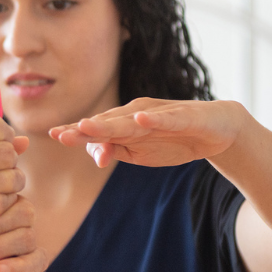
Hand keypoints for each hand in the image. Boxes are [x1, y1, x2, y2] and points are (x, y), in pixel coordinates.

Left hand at [48, 98, 249, 168]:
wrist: (217, 130)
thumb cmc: (172, 140)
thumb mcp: (139, 153)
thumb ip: (116, 152)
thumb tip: (96, 157)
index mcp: (125, 123)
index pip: (96, 128)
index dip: (76, 132)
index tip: (54, 136)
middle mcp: (137, 114)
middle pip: (107, 122)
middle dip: (84, 129)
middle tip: (61, 135)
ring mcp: (159, 114)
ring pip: (130, 120)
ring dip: (109, 123)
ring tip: (88, 126)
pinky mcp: (184, 117)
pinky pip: (166, 119)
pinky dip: (153, 120)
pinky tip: (139, 120)